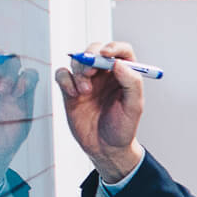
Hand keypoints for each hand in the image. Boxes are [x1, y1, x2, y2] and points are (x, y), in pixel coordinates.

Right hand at [54, 41, 145, 182]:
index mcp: (124, 74)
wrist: (105, 148)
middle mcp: (105, 74)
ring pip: (77, 60)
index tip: (106, 54)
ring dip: (79, 71)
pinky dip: (65, 80)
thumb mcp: (134, 107)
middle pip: (95, 50)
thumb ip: (131, 83)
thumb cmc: (123, 127)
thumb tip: (118, 63)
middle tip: (90, 73)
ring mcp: (87, 80)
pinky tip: (74, 94)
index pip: (121, 50)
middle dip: (90, 57)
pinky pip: (62, 74)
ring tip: (85, 91)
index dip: (113, 47)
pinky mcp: (71, 89)